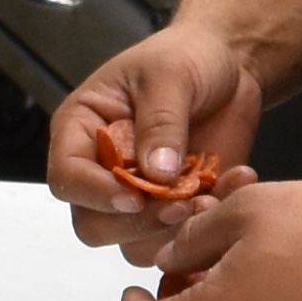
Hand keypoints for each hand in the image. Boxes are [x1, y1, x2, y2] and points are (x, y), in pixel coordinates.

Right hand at [53, 24, 262, 261]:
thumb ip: (160, 122)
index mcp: (82, 132)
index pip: (67, 179)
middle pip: (96, 225)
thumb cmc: (184, 57)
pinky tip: (234, 182)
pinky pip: (183, 236)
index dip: (94, 194)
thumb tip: (156, 174)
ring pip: (137, 243)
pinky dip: (211, 221)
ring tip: (211, 197)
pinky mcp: (178, 207)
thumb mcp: (169, 75)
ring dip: (174, 231)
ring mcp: (140, 195)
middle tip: (180, 204)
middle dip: (138, 223)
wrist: (229, 66)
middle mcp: (103, 171)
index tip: (133, 197)